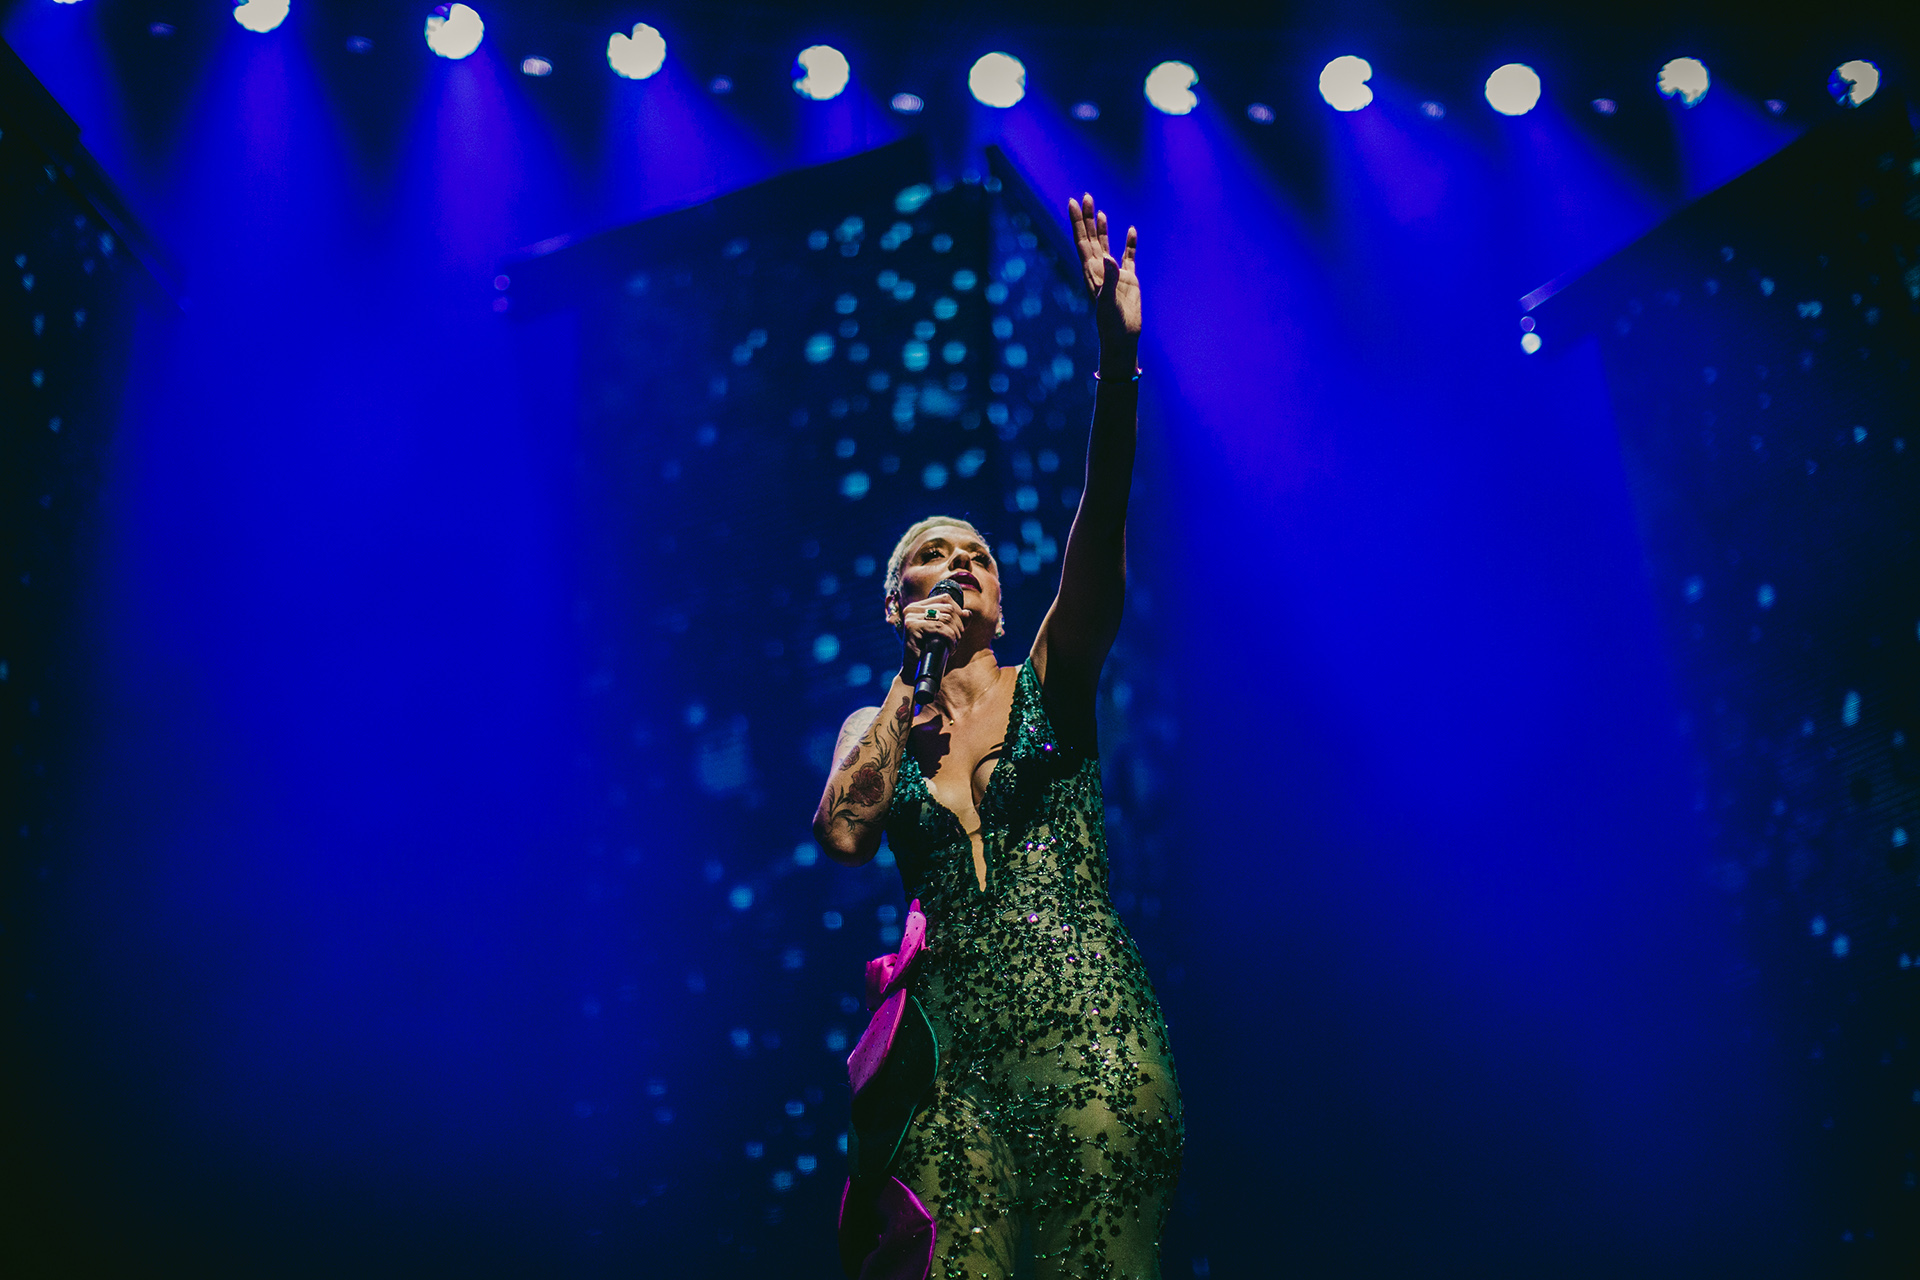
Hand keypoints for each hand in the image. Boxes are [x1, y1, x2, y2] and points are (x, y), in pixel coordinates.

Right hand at [897, 593, 968, 678]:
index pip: (945, 598)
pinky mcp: (912, 626)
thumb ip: (955, 621)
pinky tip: (950, 648)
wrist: (914, 671)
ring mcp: (910, 617)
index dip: (958, 611)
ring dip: (955, 633)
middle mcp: (912, 609)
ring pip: (946, 618)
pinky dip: (950, 638)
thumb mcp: (943, 633)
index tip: (960, 627)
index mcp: (917, 607)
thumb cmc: (928, 651)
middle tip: (957, 639)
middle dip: (958, 625)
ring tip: (953, 645)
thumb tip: (968, 613)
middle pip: (948, 608)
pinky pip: (940, 628)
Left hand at [1068, 192, 1139, 355]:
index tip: (1072, 202)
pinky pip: (1128, 256)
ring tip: (1099, 210)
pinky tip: (1131, 230)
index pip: (1082, 240)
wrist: (1122, 337)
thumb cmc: (1112, 323)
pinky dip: (1129, 243)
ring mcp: (1114, 273)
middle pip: (1092, 237)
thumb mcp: (1108, 302)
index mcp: (1091, 271)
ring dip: (1103, 227)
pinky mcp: (1129, 279)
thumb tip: (1108, 256)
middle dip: (1088, 217)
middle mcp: (1100, 269)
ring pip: (1106, 244)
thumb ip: (1109, 278)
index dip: (1077, 221)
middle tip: (1086, 195)